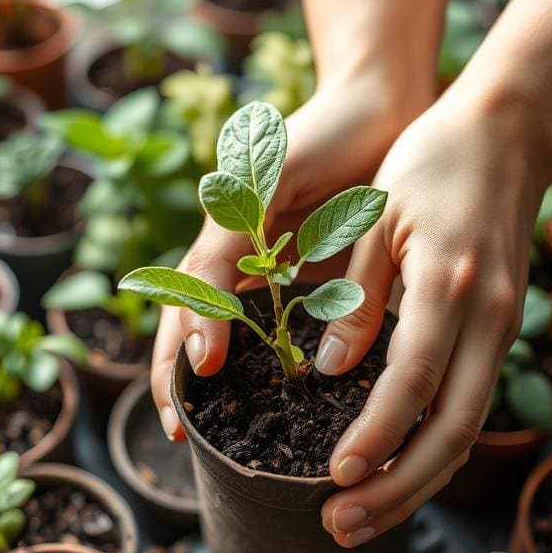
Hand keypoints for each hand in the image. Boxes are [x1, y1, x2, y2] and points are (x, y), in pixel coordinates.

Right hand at [150, 69, 431, 440]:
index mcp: (223, 244)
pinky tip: (298, 401)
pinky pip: (298, 334)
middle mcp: (246, 266)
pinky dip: (288, 368)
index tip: (176, 418)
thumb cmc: (320, 137)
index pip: (179, 313)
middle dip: (188, 388)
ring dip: (235, 386)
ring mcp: (284, 276)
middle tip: (186, 442)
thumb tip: (205, 339)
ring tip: (232, 436)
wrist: (381, 111)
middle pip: (199, 335)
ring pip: (246, 343)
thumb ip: (227, 247)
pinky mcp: (327, 281)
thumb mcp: (262, 183)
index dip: (170, 365)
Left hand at [317, 95, 550, 546]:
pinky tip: (397, 468)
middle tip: (340, 524)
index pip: (413, 379)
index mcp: (449, 282)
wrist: (507, 133)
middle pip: (452, 428)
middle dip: (398, 487)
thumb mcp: (376, 216)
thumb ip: (357, 298)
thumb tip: (331, 372)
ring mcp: (503, 326)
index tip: (337, 478)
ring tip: (361, 515)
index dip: (377, 435)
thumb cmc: (432, 161)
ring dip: (417, 480)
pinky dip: (434, 446)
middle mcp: (488, 315)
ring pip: (467, 427)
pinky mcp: (501, 329)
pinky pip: (470, 402)